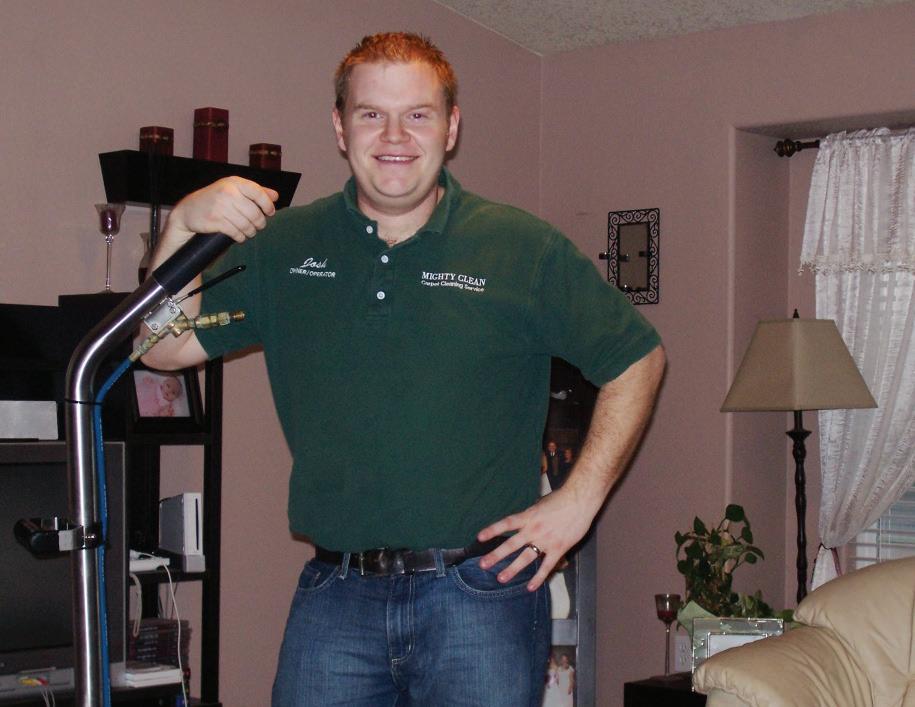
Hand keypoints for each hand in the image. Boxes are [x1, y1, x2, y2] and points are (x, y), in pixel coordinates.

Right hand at [167, 176, 278, 243]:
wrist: (188, 211)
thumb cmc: (215, 200)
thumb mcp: (233, 190)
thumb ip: (255, 192)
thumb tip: (275, 196)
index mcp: (234, 182)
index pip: (258, 192)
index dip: (267, 204)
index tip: (270, 212)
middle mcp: (228, 192)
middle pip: (254, 213)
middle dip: (260, 223)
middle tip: (258, 227)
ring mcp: (220, 206)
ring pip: (246, 224)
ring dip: (251, 232)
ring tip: (249, 232)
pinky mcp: (215, 220)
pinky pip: (236, 232)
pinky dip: (241, 237)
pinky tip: (240, 237)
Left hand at [476, 484, 598, 591]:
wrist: (580, 500)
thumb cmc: (561, 499)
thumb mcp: (541, 504)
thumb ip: (531, 515)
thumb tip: (524, 521)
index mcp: (528, 516)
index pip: (506, 523)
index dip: (492, 530)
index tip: (479, 537)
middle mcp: (534, 529)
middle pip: (511, 544)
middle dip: (496, 555)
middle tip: (483, 564)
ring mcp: (545, 540)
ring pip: (526, 558)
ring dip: (512, 569)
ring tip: (500, 578)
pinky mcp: (558, 548)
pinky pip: (546, 566)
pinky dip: (539, 578)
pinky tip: (530, 587)